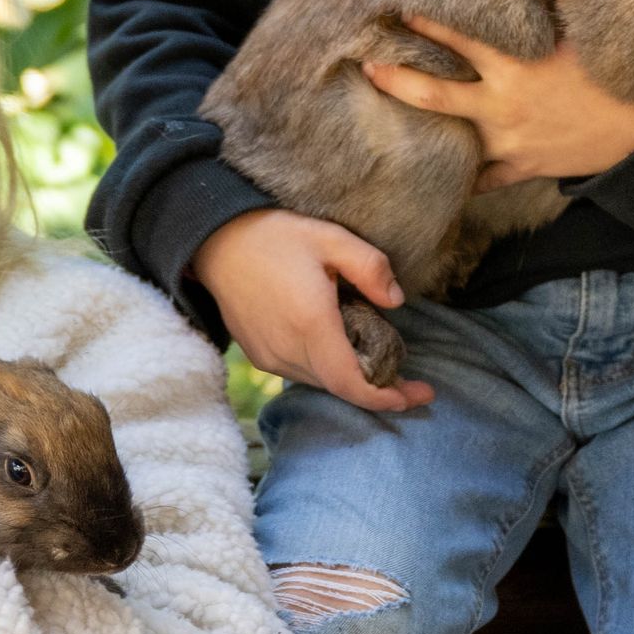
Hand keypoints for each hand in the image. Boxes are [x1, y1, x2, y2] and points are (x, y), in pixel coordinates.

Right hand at [190, 207, 431, 414]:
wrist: (216, 242)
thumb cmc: (274, 236)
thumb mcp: (330, 238)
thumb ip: (370, 268)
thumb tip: (396, 300)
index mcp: (311, 324)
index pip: (351, 383)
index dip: (386, 396)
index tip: (418, 395)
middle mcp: (288, 349)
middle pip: (341, 387)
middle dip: (378, 388)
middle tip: (409, 379)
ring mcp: (270, 356)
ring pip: (321, 382)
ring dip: (351, 378)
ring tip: (378, 362)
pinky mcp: (259, 355)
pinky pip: (301, 372)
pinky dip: (327, 369)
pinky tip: (340, 350)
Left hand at [362, 10, 633, 188]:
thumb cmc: (614, 76)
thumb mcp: (589, 31)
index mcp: (516, 66)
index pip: (460, 39)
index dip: (426, 23)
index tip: (396, 8)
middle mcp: (503, 105)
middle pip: (435, 93)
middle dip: (397, 78)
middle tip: (365, 67)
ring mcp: (509, 141)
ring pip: (451, 136)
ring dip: (419, 128)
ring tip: (383, 120)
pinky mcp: (521, 167)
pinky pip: (483, 179)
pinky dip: (461, 178)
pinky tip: (432, 177)